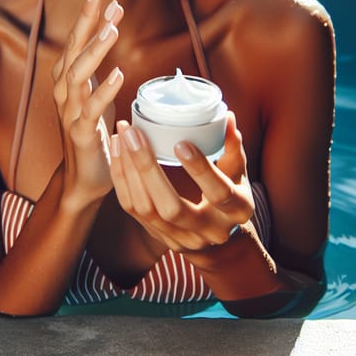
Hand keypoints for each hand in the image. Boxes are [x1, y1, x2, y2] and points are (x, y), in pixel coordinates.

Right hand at [52, 0, 123, 206]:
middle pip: (74, 50)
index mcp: (68, 80)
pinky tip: (118, 74)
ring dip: (96, 50)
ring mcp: (70, 112)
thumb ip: (96, 66)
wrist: (84, 179)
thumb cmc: (93, 132)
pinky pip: (91, 109)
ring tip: (113, 28)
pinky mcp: (82, 133)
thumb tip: (109, 30)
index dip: (85, 15)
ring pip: (79, 75)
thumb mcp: (94, 93)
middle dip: (89, 23)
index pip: (75, 40)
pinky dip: (104, 90)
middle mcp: (65, 92)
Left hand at [109, 112, 253, 250]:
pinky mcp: (158, 234)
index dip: (201, 171)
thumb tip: (228, 117)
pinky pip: (132, 208)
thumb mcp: (238, 171)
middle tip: (135, 134)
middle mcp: (208, 231)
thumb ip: (231, 146)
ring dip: (129, 170)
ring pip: (146, 209)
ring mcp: (181, 238)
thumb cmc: (230, 189)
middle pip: (172, 208)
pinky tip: (118, 150)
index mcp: (237, 211)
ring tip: (123, 136)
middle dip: (148, 169)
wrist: (218, 232)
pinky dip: (122, 178)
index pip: (219, 194)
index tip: (181, 144)